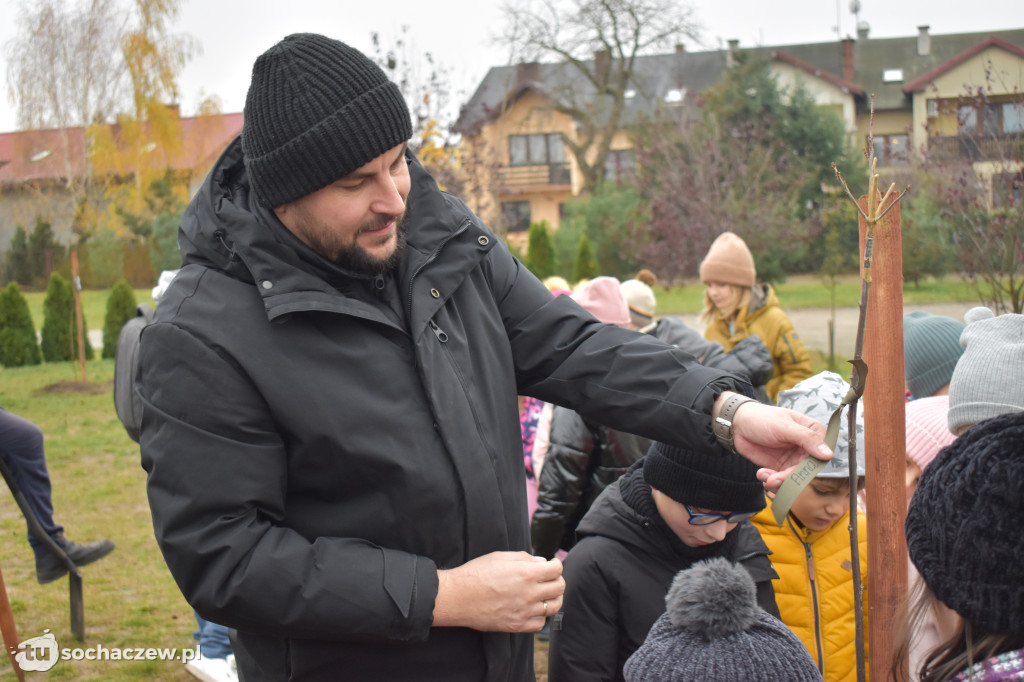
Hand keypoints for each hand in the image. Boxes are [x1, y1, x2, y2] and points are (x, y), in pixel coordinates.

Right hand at [433, 552, 563, 632]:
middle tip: (549, 578)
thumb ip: (524, 557)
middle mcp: (529, 593)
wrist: (458, 597)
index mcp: (526, 573)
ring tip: (546, 594)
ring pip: (554, 606)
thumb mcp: (500, 556)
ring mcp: (524, 611)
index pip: (556, 569)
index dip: (556, 564)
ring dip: (553, 598)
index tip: (551, 564)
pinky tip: (533, 609)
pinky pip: (540, 624)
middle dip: (557, 579)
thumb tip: (542, 561)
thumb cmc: (476, 573)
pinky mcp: (517, 626)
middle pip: (559, 587)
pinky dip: (540, 616)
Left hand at [717, 393, 832, 491]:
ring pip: (794, 478)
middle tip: (773, 480)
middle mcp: (807, 448)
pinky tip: (762, 475)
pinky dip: (772, 481)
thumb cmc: (762, 418)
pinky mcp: (781, 466)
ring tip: (765, 477)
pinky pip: (781, 480)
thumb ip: (806, 438)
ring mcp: (794, 458)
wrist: (738, 424)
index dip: (809, 467)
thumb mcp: (784, 426)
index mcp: (814, 433)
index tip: (794, 473)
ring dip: (779, 482)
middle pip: (806, 471)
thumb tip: (828, 454)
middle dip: (790, 479)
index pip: (820, 455)